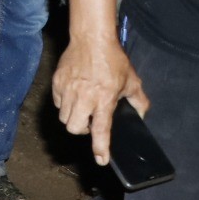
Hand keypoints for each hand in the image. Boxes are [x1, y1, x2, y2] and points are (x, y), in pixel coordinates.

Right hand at [53, 33, 149, 164]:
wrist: (91, 39)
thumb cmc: (113, 59)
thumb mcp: (132, 81)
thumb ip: (139, 101)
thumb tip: (141, 115)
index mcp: (103, 99)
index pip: (101, 130)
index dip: (101, 147)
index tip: (101, 160)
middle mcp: (84, 97)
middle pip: (73, 127)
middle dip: (81, 130)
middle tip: (89, 123)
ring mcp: (68, 90)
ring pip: (64, 117)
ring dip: (73, 118)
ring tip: (82, 110)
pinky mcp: (57, 82)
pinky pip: (58, 103)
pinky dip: (64, 105)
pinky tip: (73, 97)